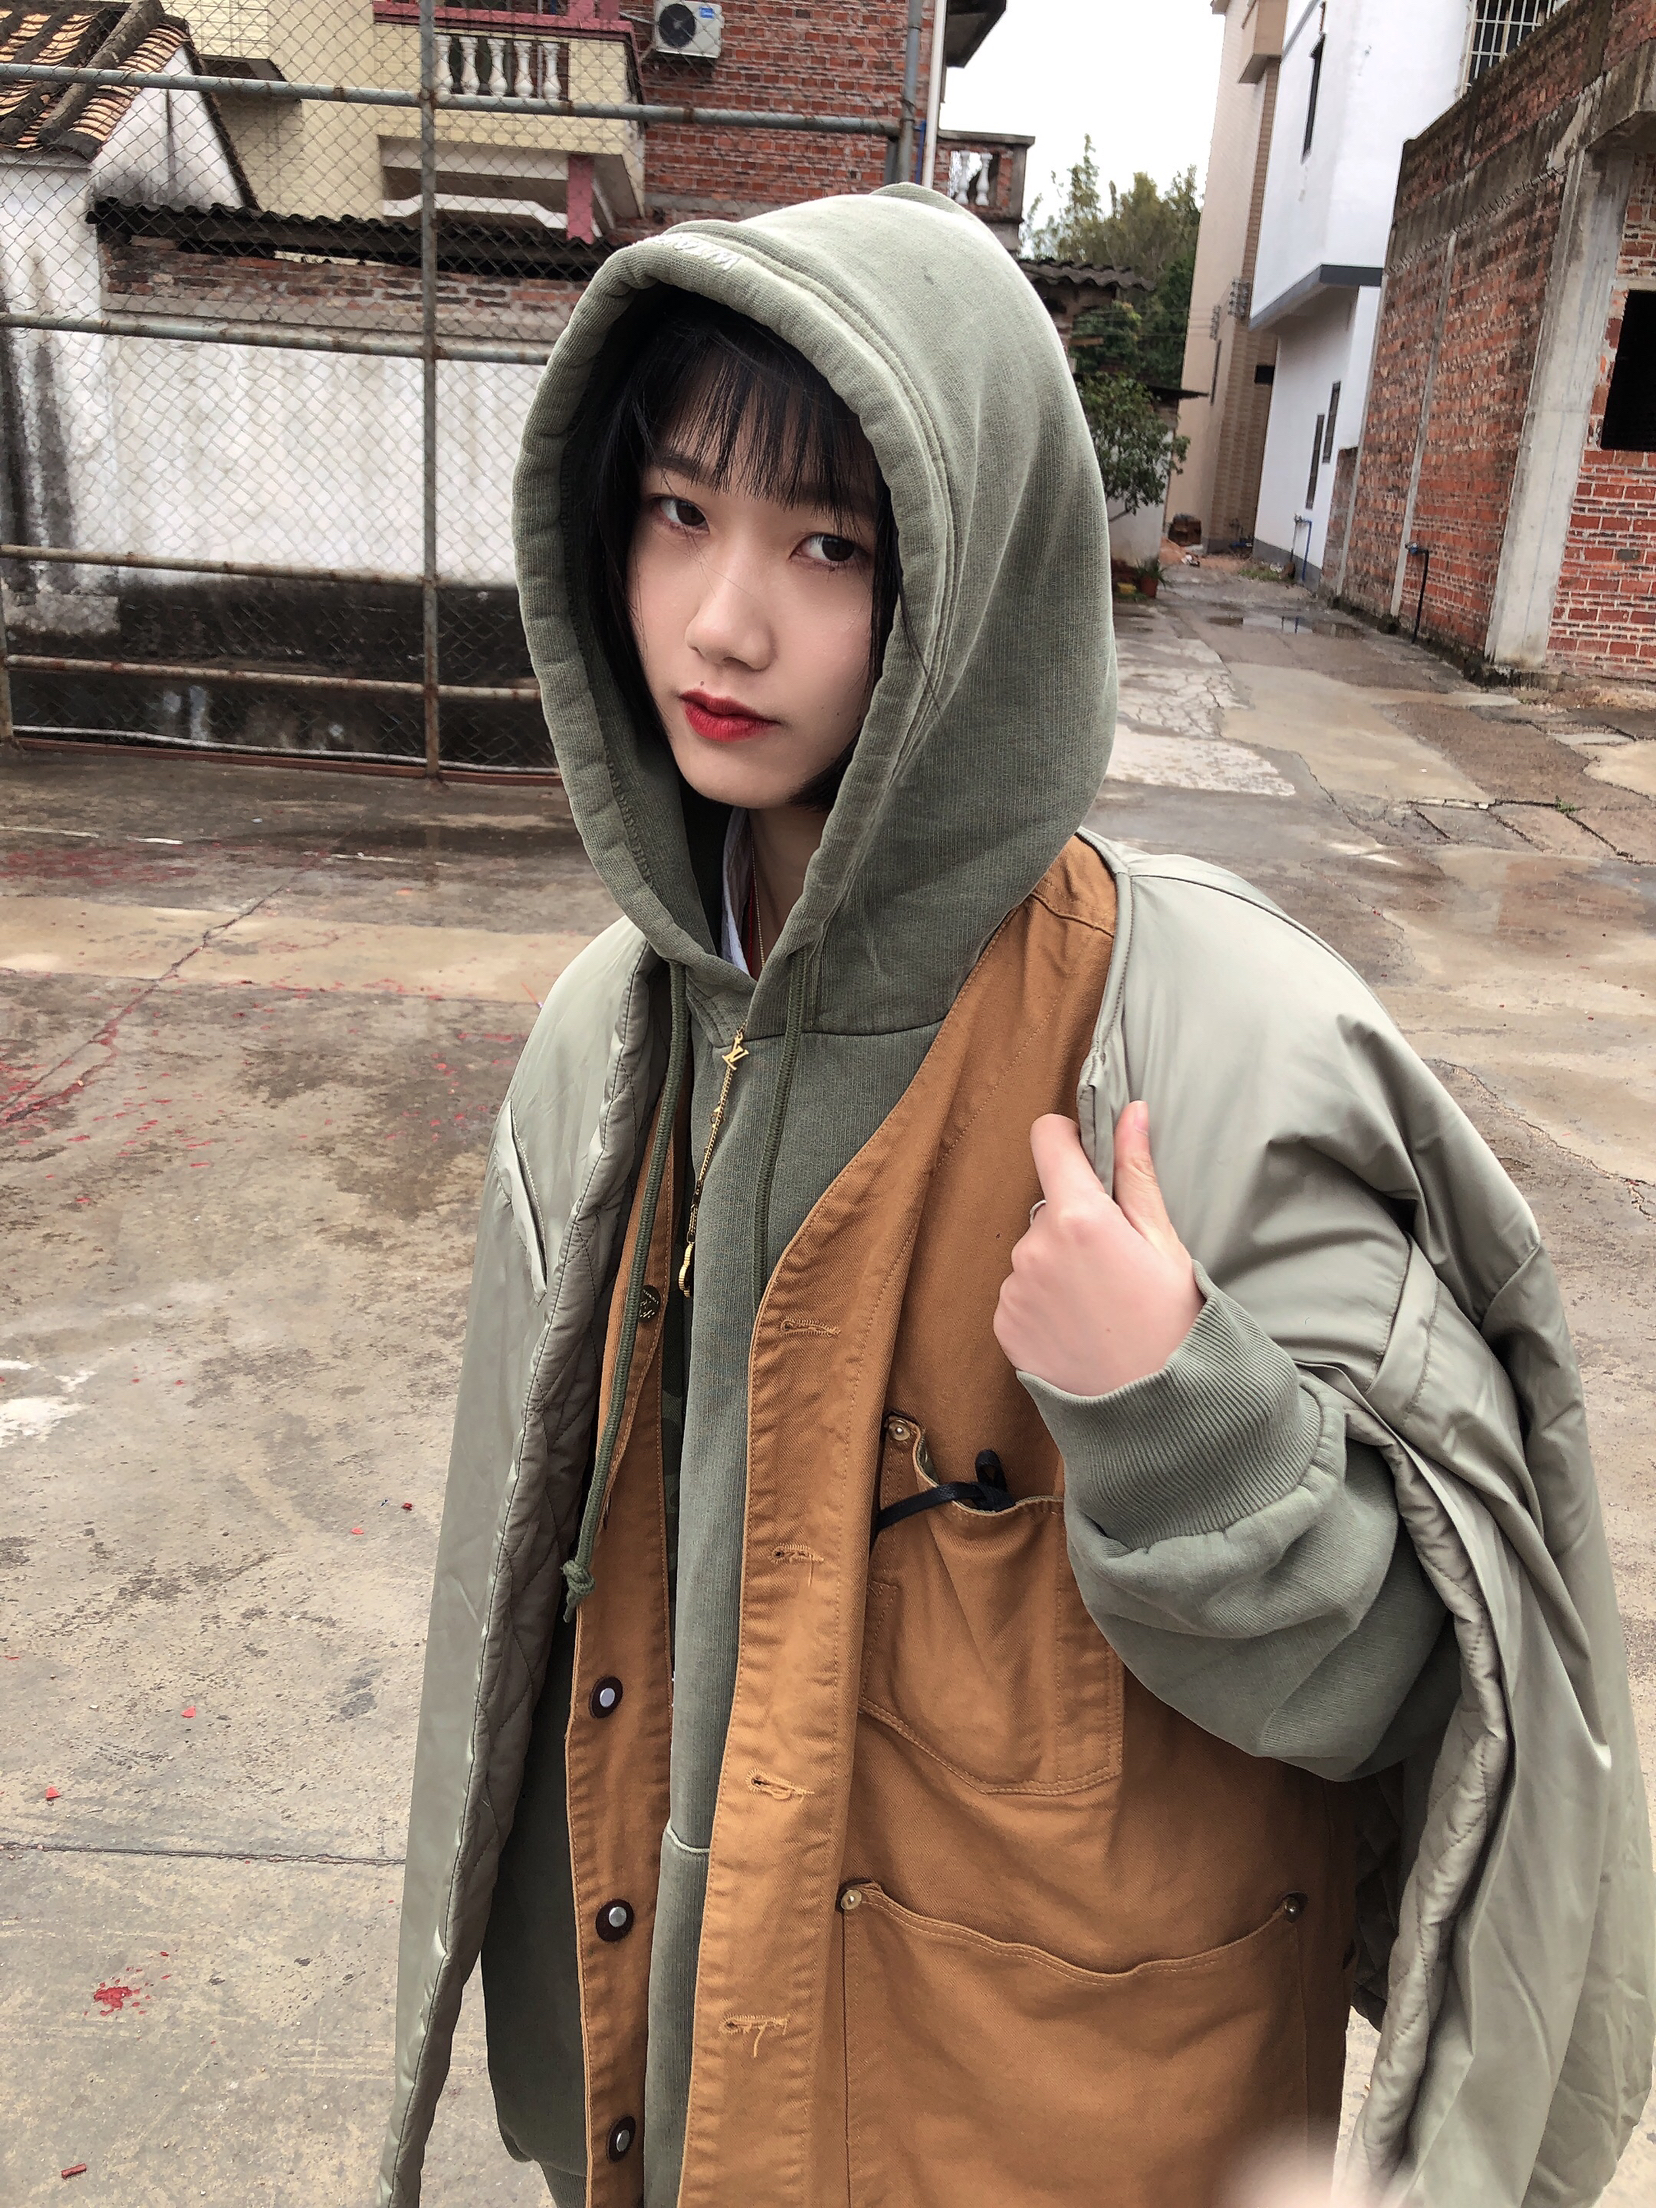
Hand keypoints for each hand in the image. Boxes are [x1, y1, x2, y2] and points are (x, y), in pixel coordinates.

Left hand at [992, 1105, 1201, 1396]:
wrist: (1155, 1412)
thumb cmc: (1174, 1324)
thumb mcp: (1164, 1243)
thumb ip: (1137, 1172)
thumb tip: (1131, 1111)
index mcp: (1080, 1217)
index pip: (1047, 1139)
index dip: (1065, 1138)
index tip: (1082, 1152)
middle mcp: (1035, 1246)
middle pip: (1049, 1205)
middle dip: (1076, 1221)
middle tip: (1116, 1266)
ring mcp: (1014, 1287)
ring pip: (1034, 1252)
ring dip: (1058, 1265)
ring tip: (1101, 1306)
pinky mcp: (1004, 1323)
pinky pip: (1020, 1292)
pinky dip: (1043, 1302)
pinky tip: (1079, 1328)